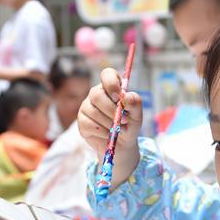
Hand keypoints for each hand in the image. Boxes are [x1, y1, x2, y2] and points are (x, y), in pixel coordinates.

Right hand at [77, 67, 141, 189]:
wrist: (121, 146)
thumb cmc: (129, 126)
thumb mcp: (137, 116)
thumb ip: (135, 104)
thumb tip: (126, 97)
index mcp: (111, 88)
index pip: (107, 74)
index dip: (111, 83)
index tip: (118, 97)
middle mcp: (96, 94)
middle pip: (96, 94)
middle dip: (111, 109)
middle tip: (123, 120)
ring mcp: (86, 107)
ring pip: (92, 111)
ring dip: (108, 123)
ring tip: (118, 130)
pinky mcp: (82, 121)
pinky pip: (88, 124)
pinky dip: (102, 131)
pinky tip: (108, 134)